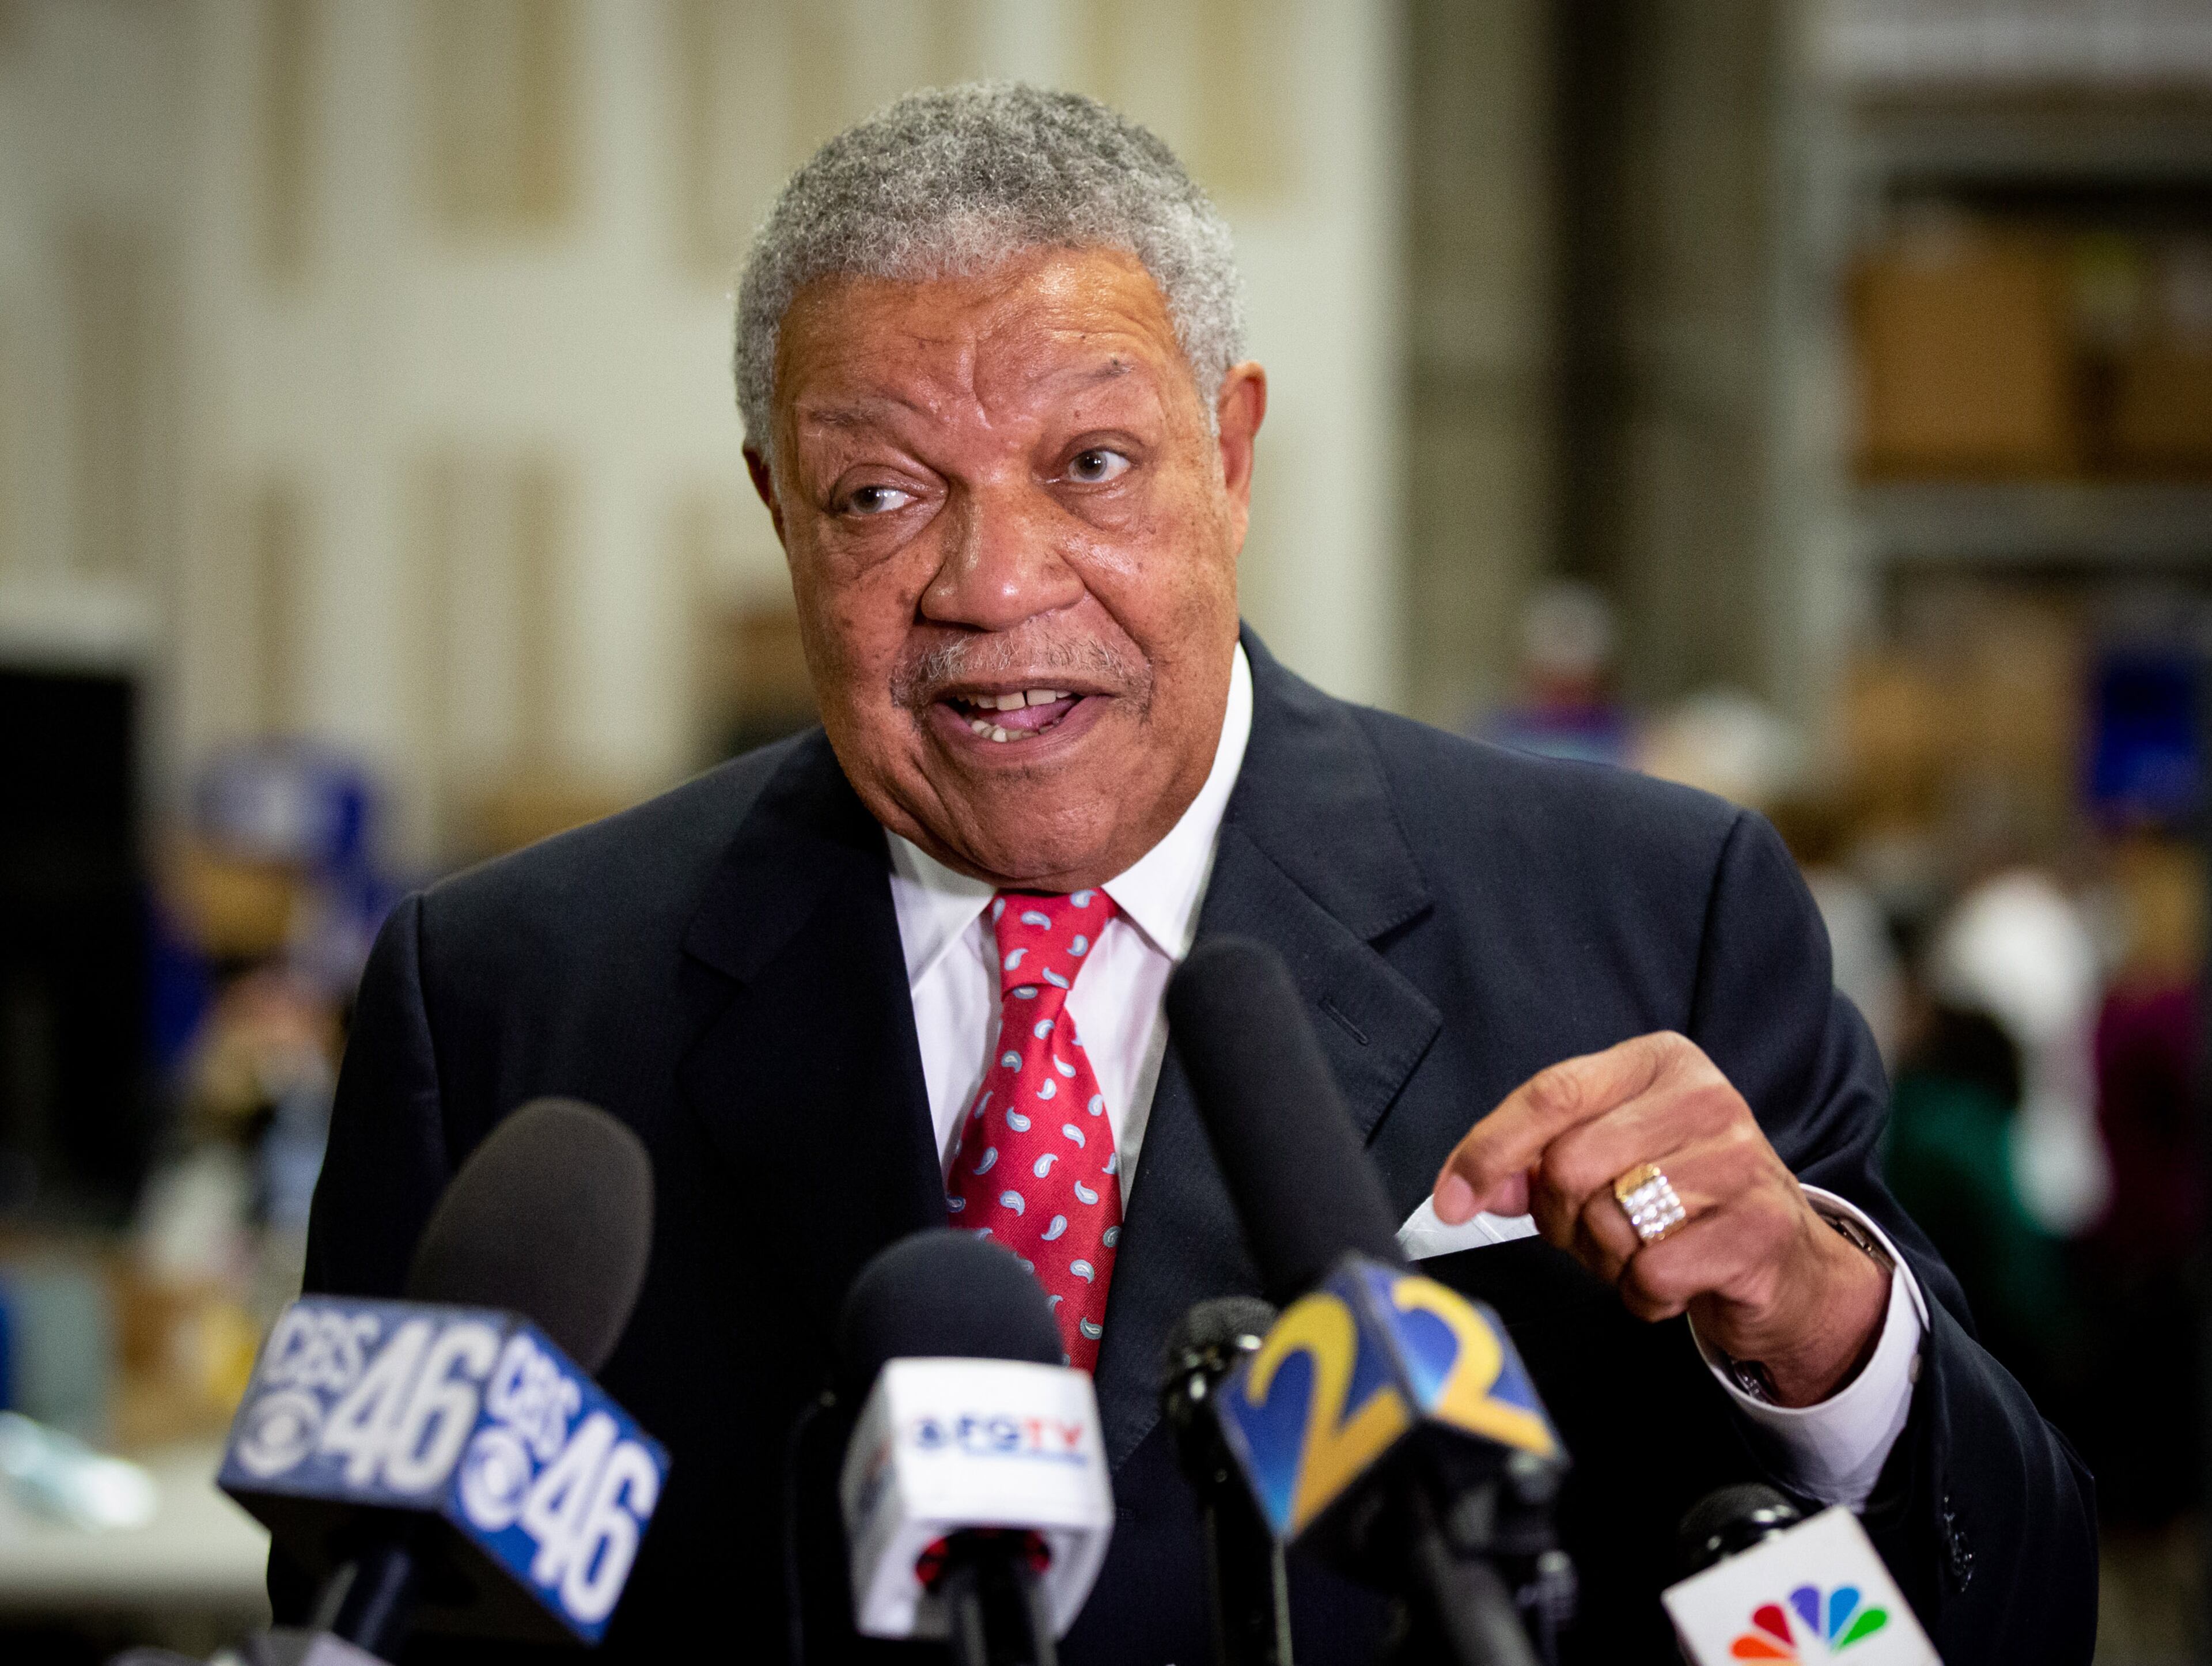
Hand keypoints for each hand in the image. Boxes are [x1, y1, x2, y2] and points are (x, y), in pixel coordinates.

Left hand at [1431, 1032, 1888, 1405]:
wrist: (1785, 1262)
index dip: (1490, 1151)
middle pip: (1571, 1165)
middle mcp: (1706, 1097)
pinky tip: (1671, 1280)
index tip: (1450, 1201)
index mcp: (1659, 1062)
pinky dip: (1644, 1294)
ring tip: (1639, 1251)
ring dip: (1605, 1259)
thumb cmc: (1678, 1200)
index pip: (1552, 1095)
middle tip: (1590, 1233)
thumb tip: (1464, 1189)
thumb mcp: (1604, 1159)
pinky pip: (1653, 1273)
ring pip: (1609, 1221)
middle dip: (1561, 1219)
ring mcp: (1740, 1161)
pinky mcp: (1759, 1228)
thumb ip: (1533, 1162)